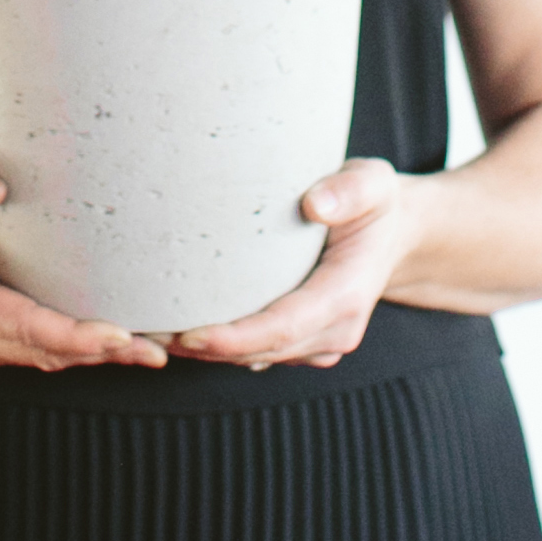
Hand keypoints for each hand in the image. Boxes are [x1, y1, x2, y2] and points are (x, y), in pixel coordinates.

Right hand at [0, 149, 167, 373]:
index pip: (23, 324)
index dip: (73, 336)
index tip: (120, 335)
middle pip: (45, 352)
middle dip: (103, 353)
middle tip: (162, 347)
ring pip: (48, 359)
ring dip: (100, 357)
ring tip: (159, 348)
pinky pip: (42, 353)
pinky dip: (82, 349)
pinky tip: (126, 340)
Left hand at [165, 158, 421, 369]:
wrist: (395, 233)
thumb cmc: (377, 203)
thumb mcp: (374, 184)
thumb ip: (349, 191)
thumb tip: (314, 203)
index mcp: (345, 297)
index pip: (282, 327)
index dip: (235, 338)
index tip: (190, 334)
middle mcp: (334, 332)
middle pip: (260, 350)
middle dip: (204, 349)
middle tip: (147, 334)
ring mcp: (319, 343)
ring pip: (255, 357)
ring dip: (205, 352)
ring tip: (150, 333)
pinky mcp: (303, 341)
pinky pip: (258, 351)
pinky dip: (220, 345)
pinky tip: (178, 329)